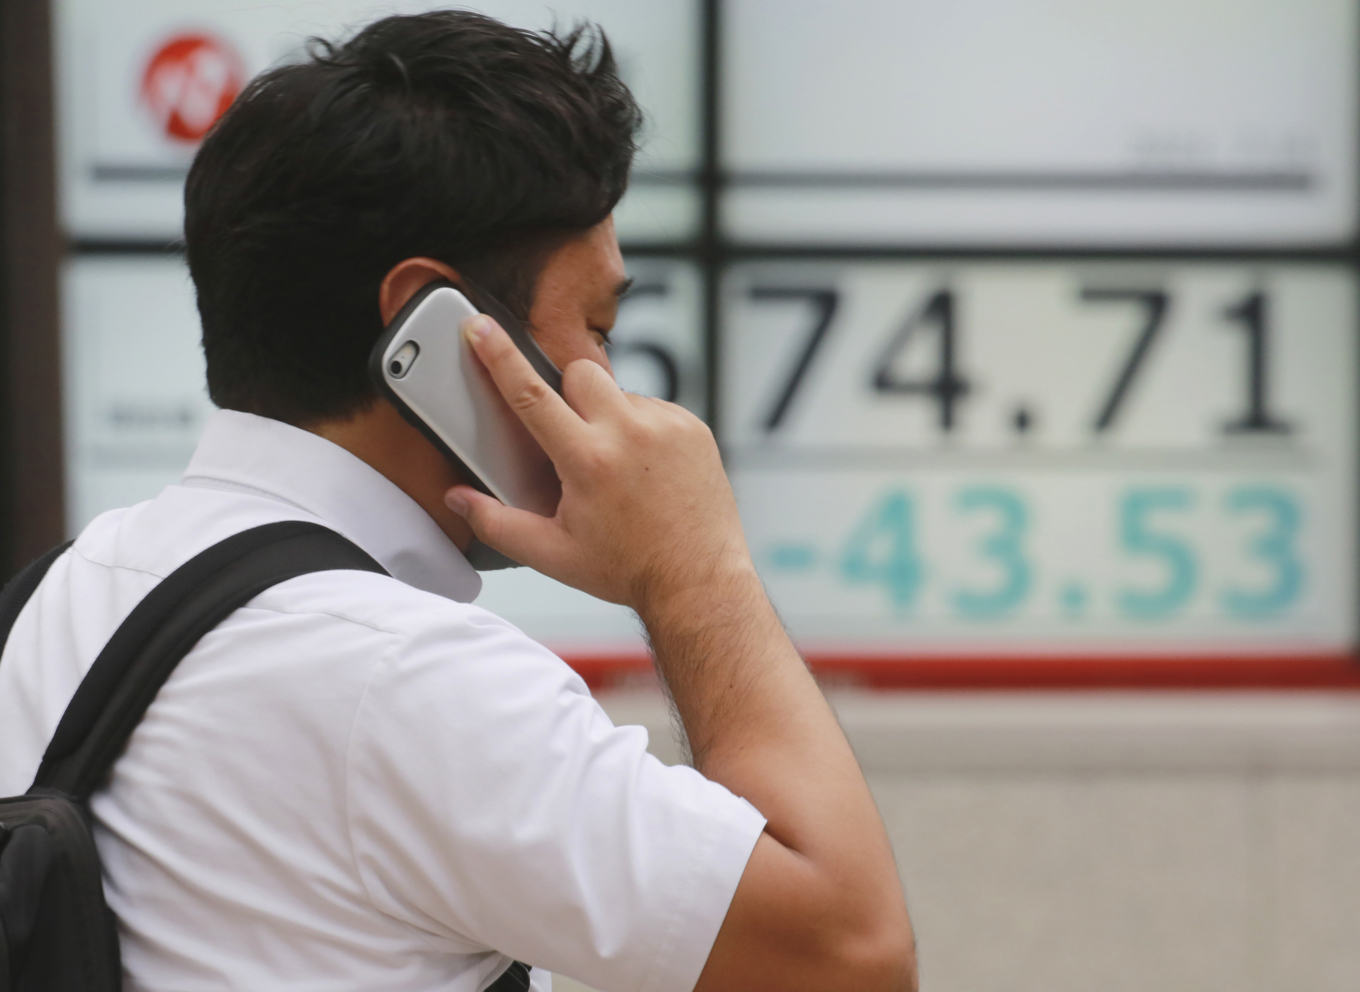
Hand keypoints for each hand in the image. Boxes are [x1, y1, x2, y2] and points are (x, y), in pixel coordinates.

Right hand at [444, 314, 755, 610]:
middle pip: (579, 375)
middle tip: (574, 440)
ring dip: (608, 417)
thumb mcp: (553, 554)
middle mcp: (629, 434)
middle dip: (567, 396)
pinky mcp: (693, 427)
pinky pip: (654, 406)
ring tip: (618, 467)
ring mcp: (666, 426)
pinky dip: (643, 429)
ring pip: (619, 392)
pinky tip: (647, 469)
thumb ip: (498, 523)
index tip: (481, 326)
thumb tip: (459, 499)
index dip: (499, 355)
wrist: (699, 580)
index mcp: (588, 460)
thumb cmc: (629, 569)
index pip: (531, 394)